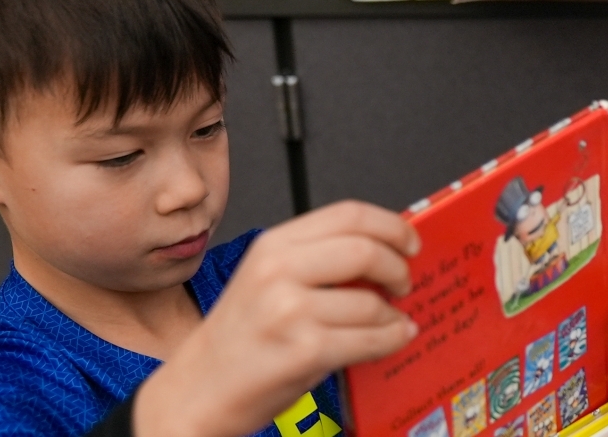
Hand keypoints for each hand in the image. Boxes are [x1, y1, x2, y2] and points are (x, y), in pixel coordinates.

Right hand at [137, 201, 420, 436]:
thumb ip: (317, 261)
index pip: (348, 214)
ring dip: (394, 316)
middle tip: (403, 283)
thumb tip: (384, 252)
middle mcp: (277, 271)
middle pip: (366, 249)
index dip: (391, 225)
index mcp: (272, 246)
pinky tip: (391, 339)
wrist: (198, 392)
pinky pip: (371, 339)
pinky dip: (392, 340)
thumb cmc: (237, 342)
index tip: (409, 241)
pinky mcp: (305, 350)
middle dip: (398, 268)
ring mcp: (290, 311)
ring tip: (392, 322)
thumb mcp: (267, 281)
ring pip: (372, 302)